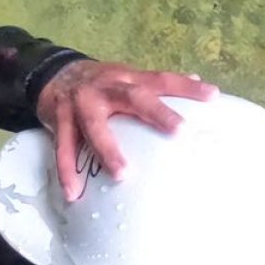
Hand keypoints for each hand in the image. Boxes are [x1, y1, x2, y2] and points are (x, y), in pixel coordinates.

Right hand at [36, 59, 218, 200]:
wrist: (52, 72)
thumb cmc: (100, 82)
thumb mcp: (127, 76)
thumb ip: (157, 83)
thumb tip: (200, 83)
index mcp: (126, 77)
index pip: (160, 80)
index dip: (185, 88)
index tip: (212, 96)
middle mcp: (105, 87)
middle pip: (132, 97)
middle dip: (155, 112)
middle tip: (179, 131)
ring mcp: (80, 102)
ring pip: (93, 125)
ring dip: (107, 149)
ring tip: (122, 174)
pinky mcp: (59, 119)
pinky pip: (63, 146)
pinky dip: (67, 169)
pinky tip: (73, 192)